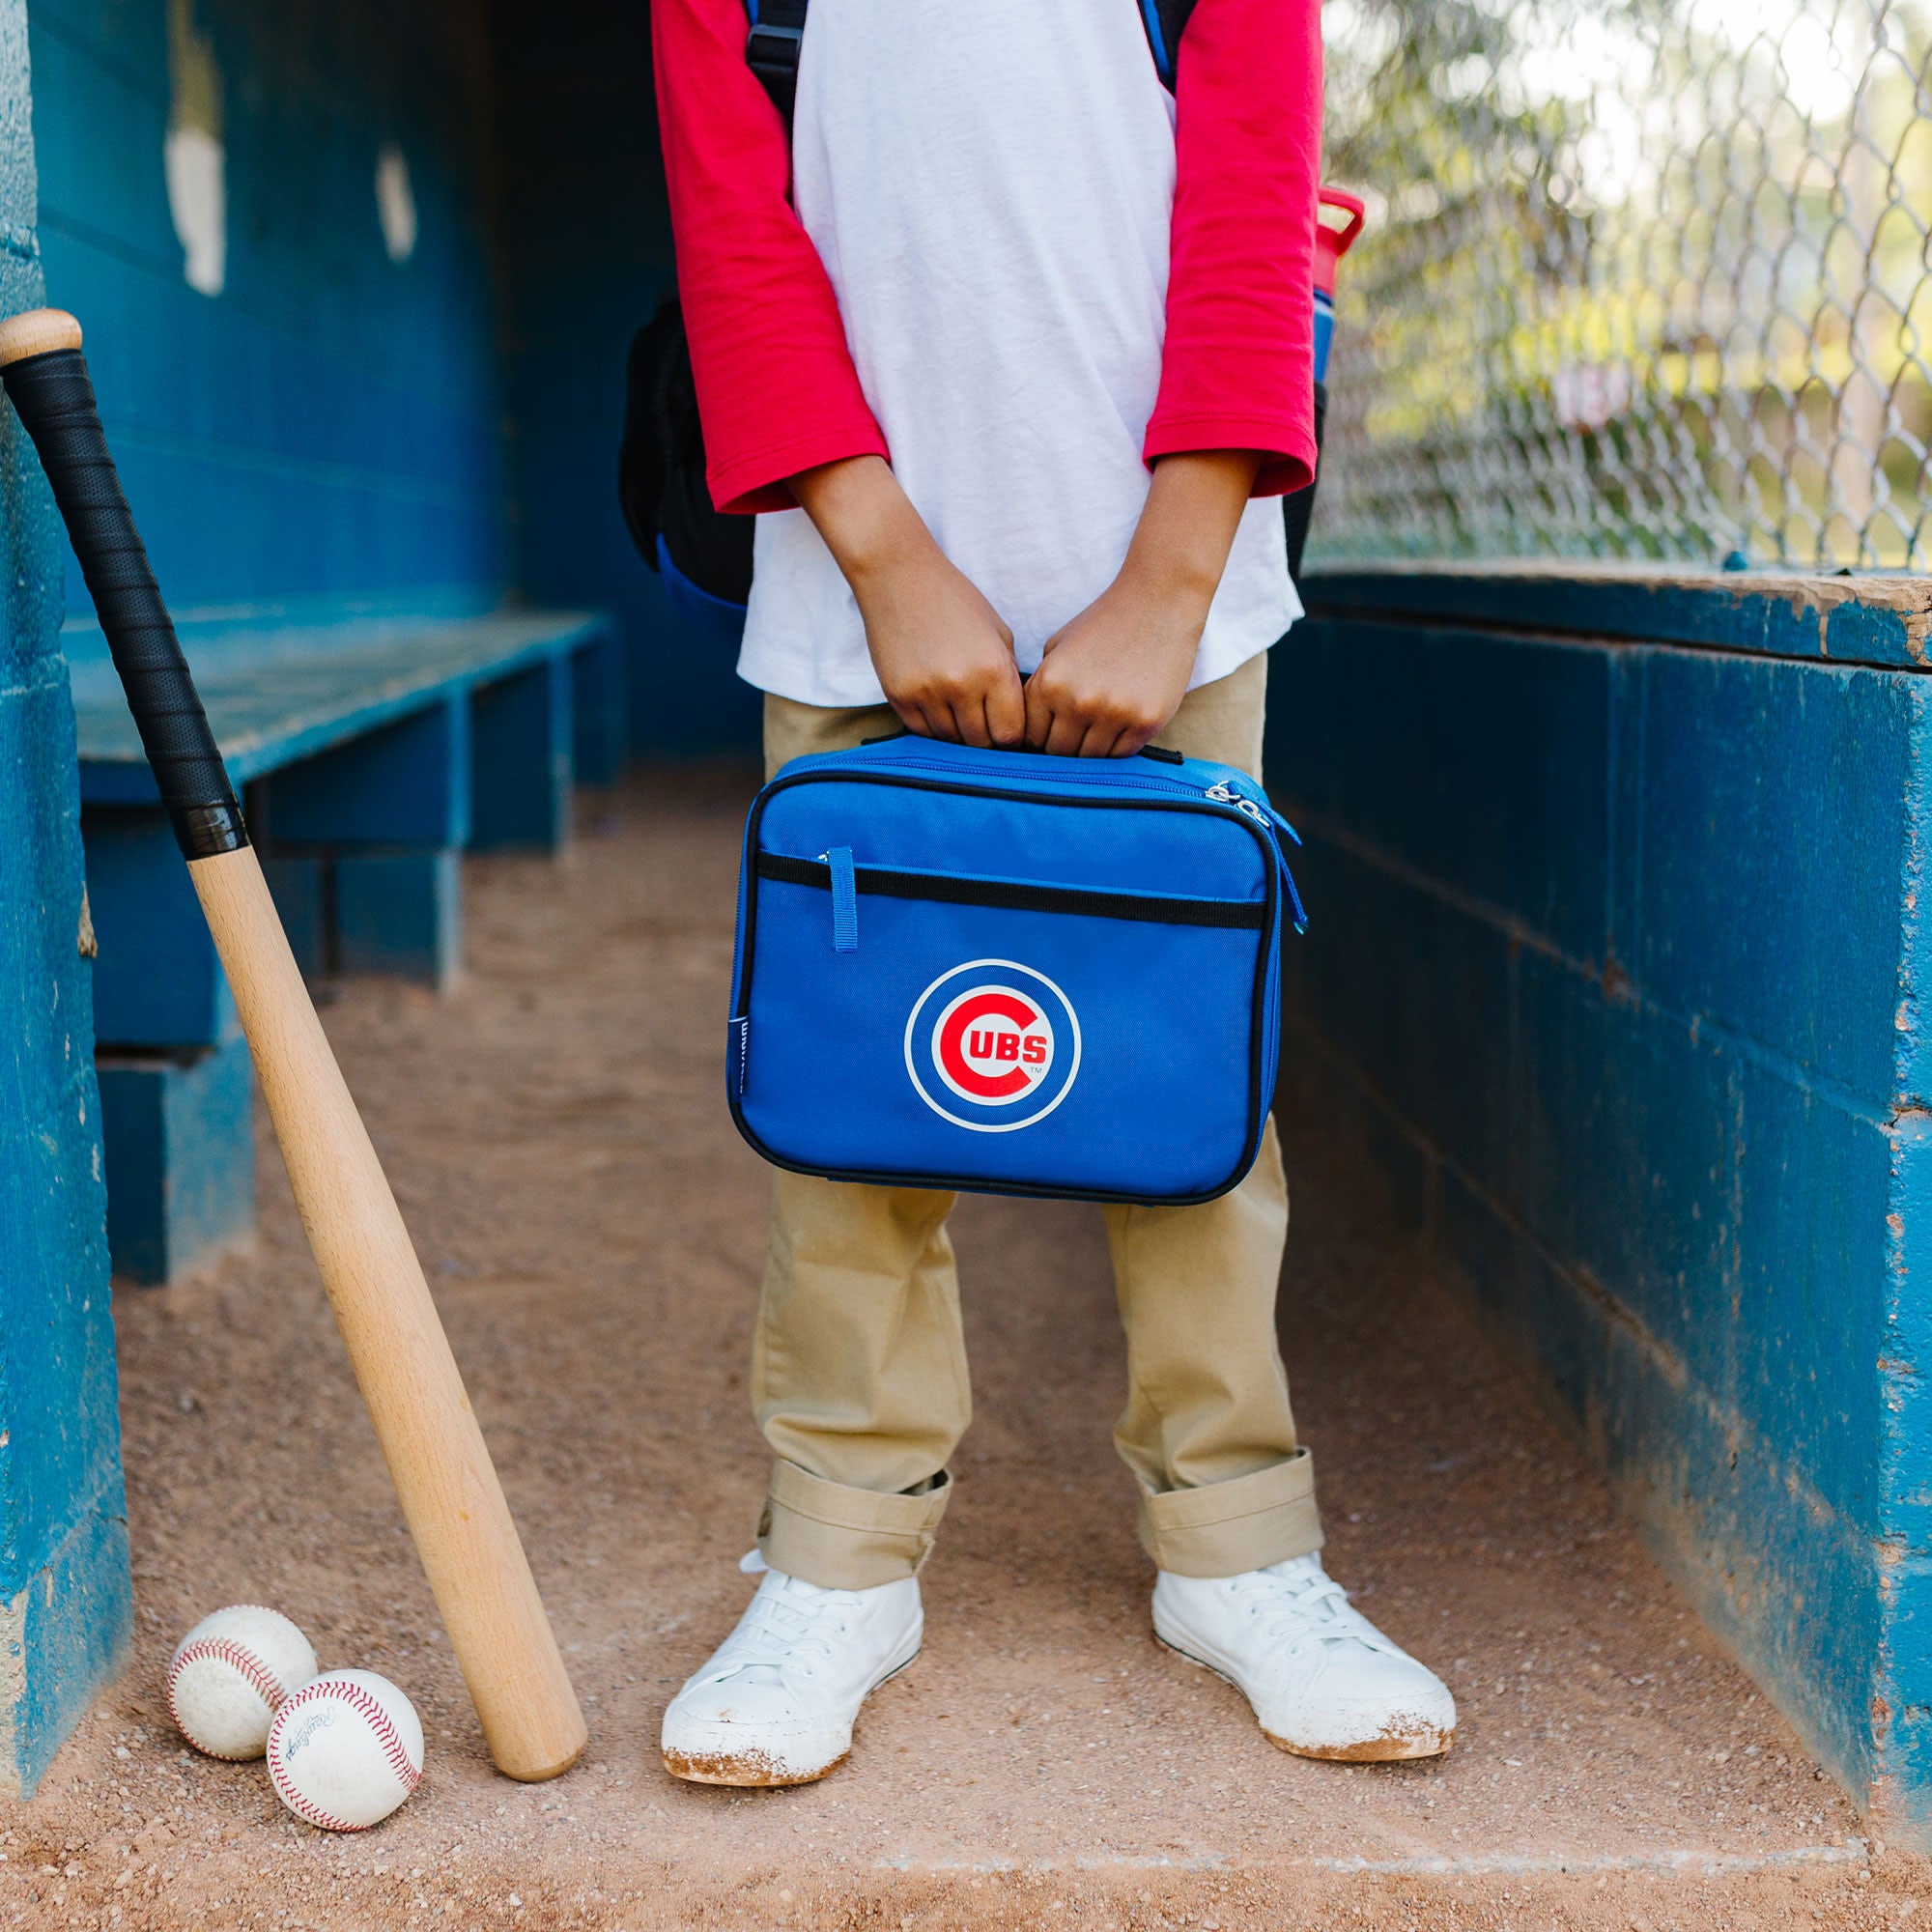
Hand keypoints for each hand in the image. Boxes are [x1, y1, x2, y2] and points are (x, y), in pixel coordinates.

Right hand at [791, 455, 1024, 747]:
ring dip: (959, 734)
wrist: (898, 575)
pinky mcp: (898, 696)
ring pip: (950, 741)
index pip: (1010, 733)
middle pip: (980, 743)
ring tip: (961, 715)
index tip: (1007, 731)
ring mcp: (926, 693)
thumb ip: (1008, 679)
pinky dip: (933, 726)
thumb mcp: (998, 633)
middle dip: (986, 738)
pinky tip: (939, 709)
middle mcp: (961, 686)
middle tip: (985, 727)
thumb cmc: (955, 600)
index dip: (1012, 737)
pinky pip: (922, 731)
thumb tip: (1015, 723)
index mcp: (994, 669)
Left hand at [1025, 450, 1264, 756]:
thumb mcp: (1057, 648)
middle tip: (1076, 734)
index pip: (1032, 737)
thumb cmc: (1104, 623)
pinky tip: (1120, 725)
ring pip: (1090, 758)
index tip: (1051, 732)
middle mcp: (1078, 702)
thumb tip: (1029, 732)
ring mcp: (1114, 714)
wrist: (1158, 601)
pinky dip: (1118, 746)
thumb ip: (1041, 688)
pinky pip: (1122, 754)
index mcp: (1049, 683)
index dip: (1040, 737)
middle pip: (1059, 753)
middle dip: (1064, 746)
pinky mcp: (1146, 721)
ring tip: (1098, 729)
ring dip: (1091, 749)